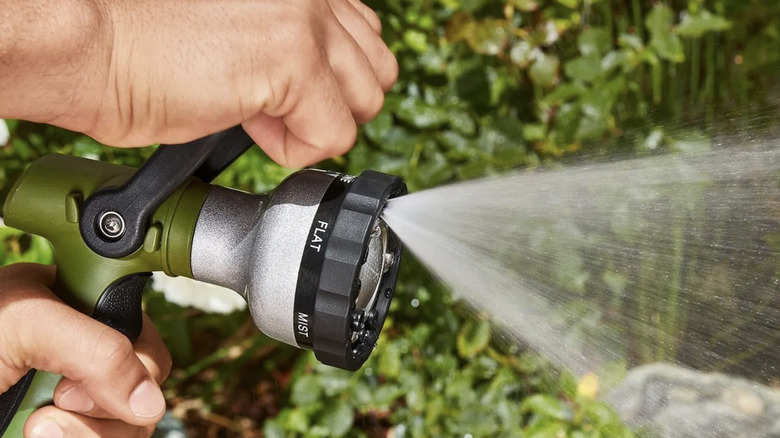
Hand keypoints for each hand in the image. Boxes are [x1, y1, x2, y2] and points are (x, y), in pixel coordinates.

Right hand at [0, 0, 397, 167]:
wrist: (96, 50)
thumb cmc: (151, 46)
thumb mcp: (246, 27)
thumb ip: (294, 37)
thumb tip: (329, 79)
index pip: (364, 38)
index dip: (328, 79)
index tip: (282, 89)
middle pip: (376, 72)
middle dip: (332, 103)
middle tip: (276, 107)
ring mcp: (305, 20)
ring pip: (366, 102)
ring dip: (314, 123)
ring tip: (257, 115)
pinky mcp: (292, 61)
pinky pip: (333, 135)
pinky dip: (292, 149)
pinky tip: (246, 124)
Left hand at [0, 264, 171, 436]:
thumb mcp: (25, 325)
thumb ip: (97, 348)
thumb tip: (151, 401)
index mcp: (72, 305)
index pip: (140, 329)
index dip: (135, 354)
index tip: (93, 372)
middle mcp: (78, 351)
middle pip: (144, 381)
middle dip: (111, 402)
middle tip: (60, 397)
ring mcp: (71, 397)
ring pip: (128, 424)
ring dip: (87, 433)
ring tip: (36, 426)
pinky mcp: (68, 430)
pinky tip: (34, 434)